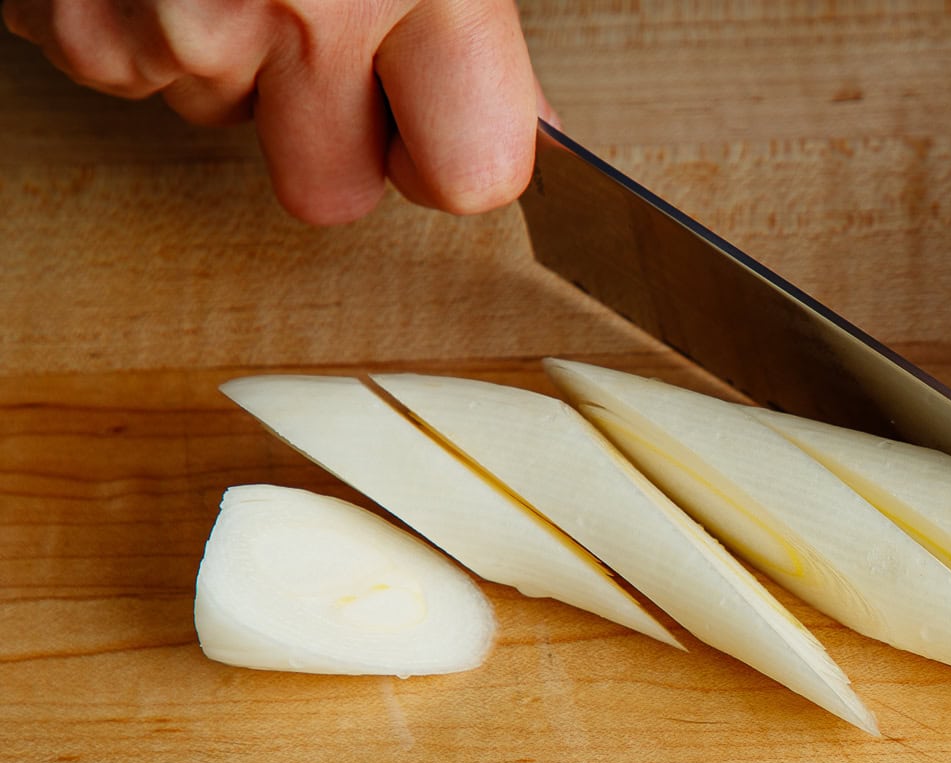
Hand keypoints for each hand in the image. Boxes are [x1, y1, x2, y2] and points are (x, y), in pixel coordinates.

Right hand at [2, 0, 551, 223]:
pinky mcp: (68, 17)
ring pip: (220, 118)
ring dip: (233, 59)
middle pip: (329, 192)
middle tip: (325, 44)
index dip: (451, 158)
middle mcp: (293, 10)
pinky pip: (126, 71)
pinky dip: (142, 20)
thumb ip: (464, 15)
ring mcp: (168, 22)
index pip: (473, 174)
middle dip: (329, 135)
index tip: (440, 125)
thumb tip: (518, 120)